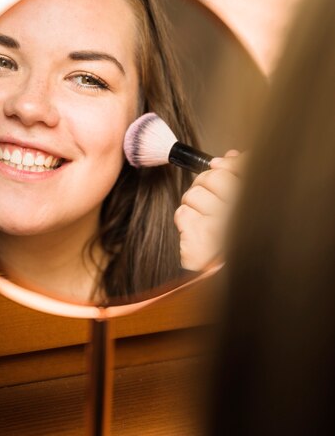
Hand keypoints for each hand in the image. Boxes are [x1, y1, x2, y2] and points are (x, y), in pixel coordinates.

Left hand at [174, 150, 243, 270]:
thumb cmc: (241, 241)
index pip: (233, 169)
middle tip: (212, 200)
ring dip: (194, 205)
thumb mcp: (250, 206)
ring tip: (206, 220)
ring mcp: (216, 230)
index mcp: (252, 204)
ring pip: (192, 195)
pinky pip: (182, 214)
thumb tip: (232, 156)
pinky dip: (186, 221)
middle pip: (210, 178)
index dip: (224, 165)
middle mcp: (237, 215)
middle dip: (205, 185)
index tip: (219, 166)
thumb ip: (243, 176)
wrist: (234, 279)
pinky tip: (198, 233)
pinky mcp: (197, 243)